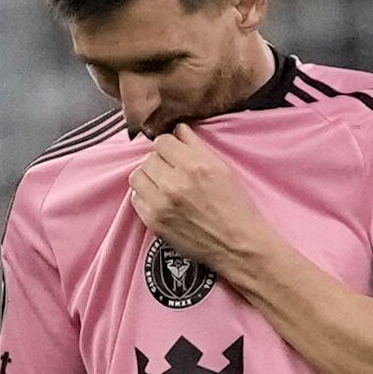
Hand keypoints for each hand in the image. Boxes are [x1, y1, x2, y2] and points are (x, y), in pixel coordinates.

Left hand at [127, 125, 273, 281]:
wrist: (237, 244)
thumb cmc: (234, 206)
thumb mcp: (222, 169)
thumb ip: (196, 146)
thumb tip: (178, 129)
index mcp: (194, 166)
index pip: (162, 141)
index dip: (169, 147)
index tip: (175, 154)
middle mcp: (175, 183)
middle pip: (148, 158)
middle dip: (159, 162)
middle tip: (172, 172)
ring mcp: (161, 204)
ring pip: (137, 176)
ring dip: (149, 178)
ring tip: (163, 185)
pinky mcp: (154, 222)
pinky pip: (135, 199)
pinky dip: (145, 196)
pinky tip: (160, 200)